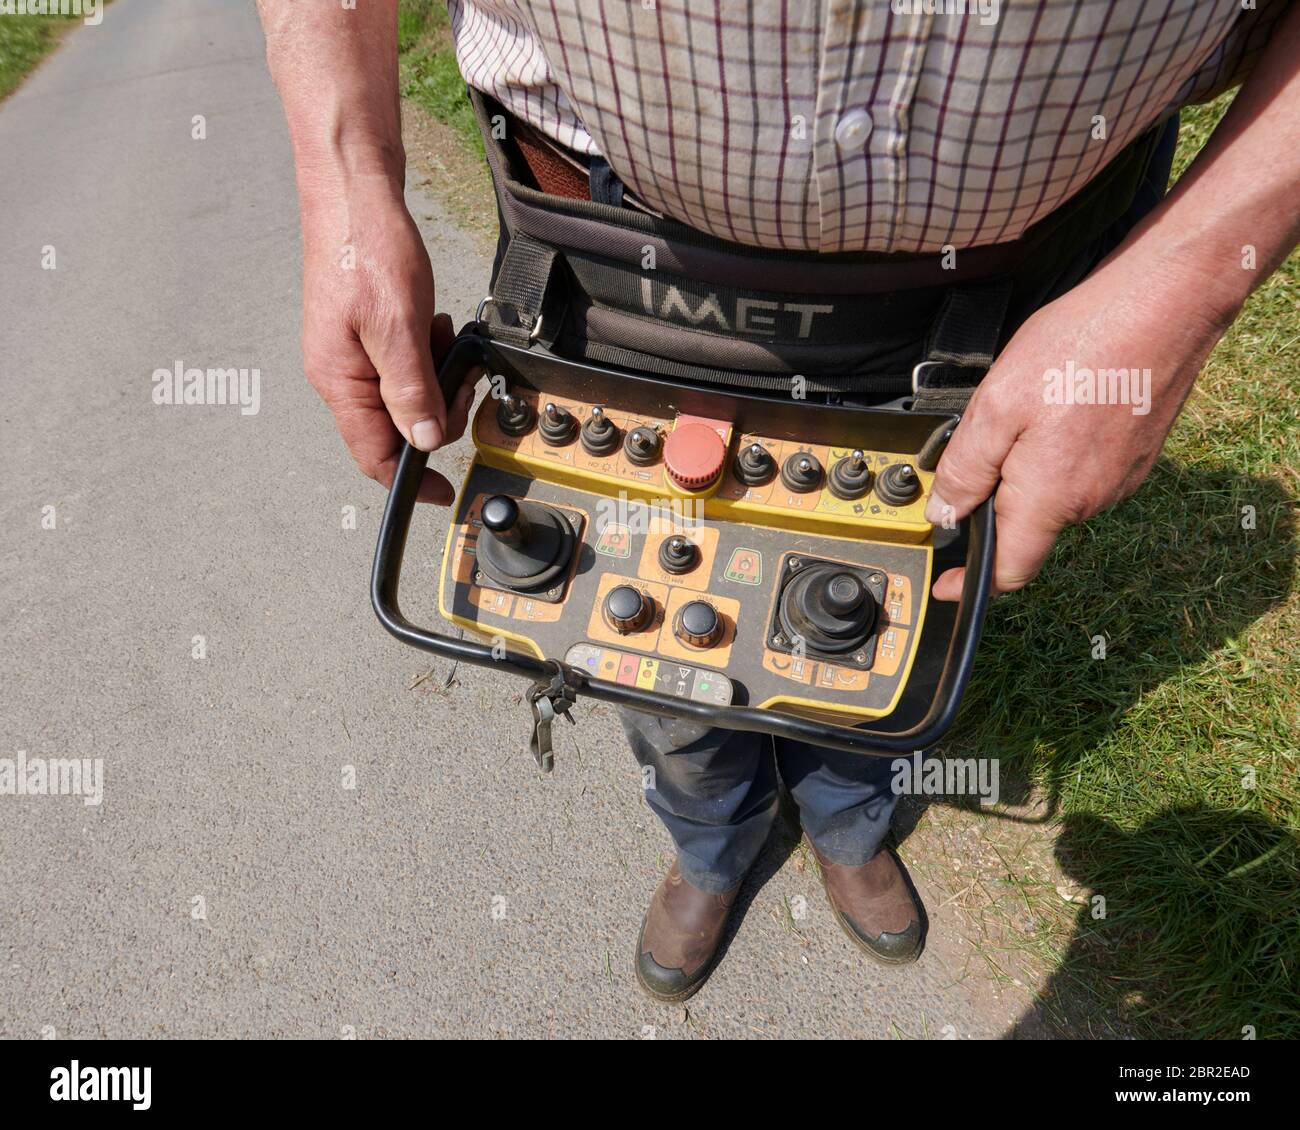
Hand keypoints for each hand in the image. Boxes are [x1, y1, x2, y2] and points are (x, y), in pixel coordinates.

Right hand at [299, 180, 474, 503]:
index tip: (443, 493)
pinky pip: (405, 364)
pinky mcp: (367, 333)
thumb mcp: (399, 325)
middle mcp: (341, 374)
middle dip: (437, 412)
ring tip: (446, 341)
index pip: (373, 455)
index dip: (410, 480)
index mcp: (340, 381)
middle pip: (396, 427)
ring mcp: (352, 354)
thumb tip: (421, 441)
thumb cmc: (367, 248)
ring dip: (435, 377)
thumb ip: (411, 388)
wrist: (353, 190)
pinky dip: (428, 353)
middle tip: (463, 379)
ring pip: (405, 395)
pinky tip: (434, 325)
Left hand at [925, 254, 1225, 600]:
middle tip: (982, 438)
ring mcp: (1119, 478)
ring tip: (1028, 406)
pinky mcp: (1135, 455)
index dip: (972, 585)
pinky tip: (1059, 401)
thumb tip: (945, 515)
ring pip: (1053, 493)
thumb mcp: (997, 406)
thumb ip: (966, 469)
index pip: (1009, 570)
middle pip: (1026, 525)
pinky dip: (1058, 449)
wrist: (1167, 303)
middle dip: (994, 498)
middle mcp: (1090, 500)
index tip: (949, 585)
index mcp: (1050, 499)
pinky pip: (1081, 469)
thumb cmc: (1084, 346)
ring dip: (1027, 467)